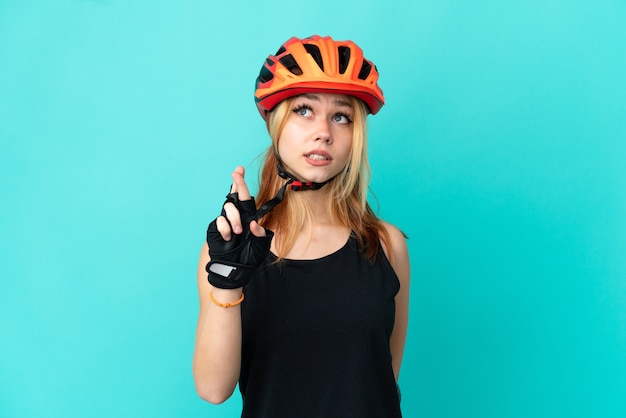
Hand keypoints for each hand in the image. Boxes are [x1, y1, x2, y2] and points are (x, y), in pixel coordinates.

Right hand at [205, 166, 273, 288]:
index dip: (242, 184)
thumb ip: (261, 233)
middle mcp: (236, 217)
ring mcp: (225, 221)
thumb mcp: (261, 246)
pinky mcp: (216, 228)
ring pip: (229, 207)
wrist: (235, 269)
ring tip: (238, 232)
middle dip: (237, 183)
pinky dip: (225, 229)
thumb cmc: (249, 258)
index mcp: (248, 218)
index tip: (240, 169)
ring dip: (235, 218)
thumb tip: (253, 223)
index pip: (246, 198)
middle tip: (237, 174)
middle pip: (235, 196)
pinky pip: (220, 221)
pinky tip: (228, 238)